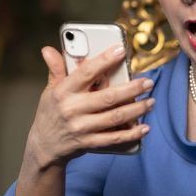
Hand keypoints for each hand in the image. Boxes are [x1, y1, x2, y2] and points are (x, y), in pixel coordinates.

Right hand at [25, 45, 154, 169]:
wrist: (44, 146)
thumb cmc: (50, 113)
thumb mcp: (49, 89)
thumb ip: (55, 69)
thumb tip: (48, 50)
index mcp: (63, 91)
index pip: (86, 72)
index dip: (104, 60)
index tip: (121, 50)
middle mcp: (72, 109)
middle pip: (108, 97)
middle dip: (132, 89)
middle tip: (148, 82)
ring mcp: (81, 128)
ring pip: (115, 117)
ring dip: (137, 110)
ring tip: (151, 102)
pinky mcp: (89, 143)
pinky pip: (114, 138)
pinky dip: (132, 134)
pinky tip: (145, 127)